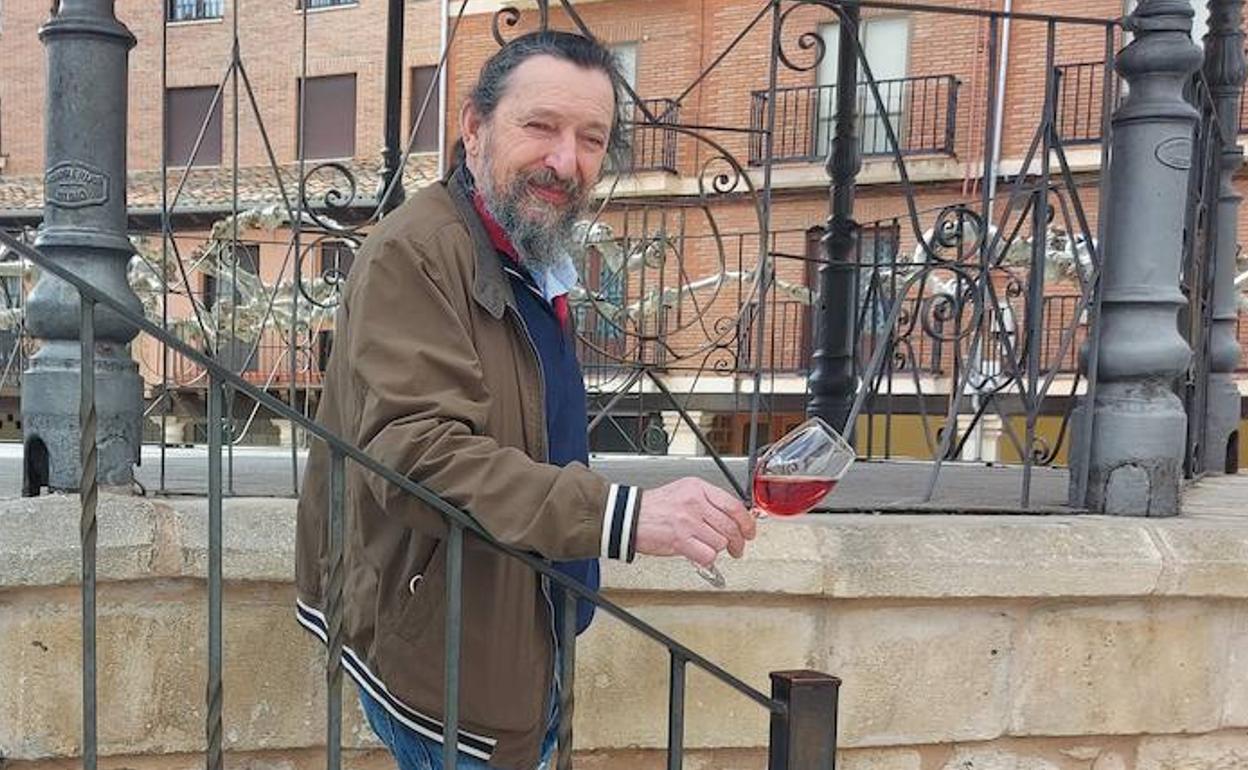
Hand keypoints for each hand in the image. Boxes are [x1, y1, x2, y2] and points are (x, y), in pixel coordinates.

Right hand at [633, 477, 756, 567]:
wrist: (629, 516)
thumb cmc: (655, 507)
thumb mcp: (684, 492)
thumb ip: (708, 502)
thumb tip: (731, 518)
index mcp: (698, 488)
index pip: (733, 505)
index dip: (747, 522)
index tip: (749, 531)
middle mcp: (695, 503)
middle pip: (730, 526)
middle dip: (738, 542)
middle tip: (737, 548)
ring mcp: (688, 521)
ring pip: (720, 542)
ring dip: (717, 550)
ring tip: (708, 548)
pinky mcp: (680, 540)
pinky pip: (707, 555)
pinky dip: (707, 559)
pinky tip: (700, 555)